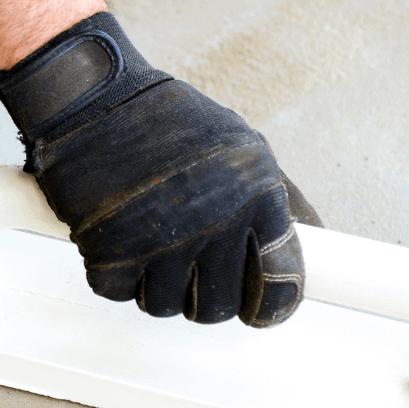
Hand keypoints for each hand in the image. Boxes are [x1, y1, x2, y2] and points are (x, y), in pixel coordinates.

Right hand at [0, 13, 319, 327]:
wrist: (93, 97)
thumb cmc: (167, 121)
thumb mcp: (241, 146)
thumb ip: (279, 197)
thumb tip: (316, 241)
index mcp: (255, 193)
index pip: (280, 277)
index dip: (271, 304)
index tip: (258, 310)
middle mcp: (214, 219)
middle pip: (219, 305)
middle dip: (204, 298)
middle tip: (188, 272)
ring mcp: (161, 239)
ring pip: (166, 307)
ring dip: (155, 286)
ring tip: (147, 245)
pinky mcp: (110, 250)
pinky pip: (118, 293)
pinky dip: (114, 274)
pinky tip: (115, 238)